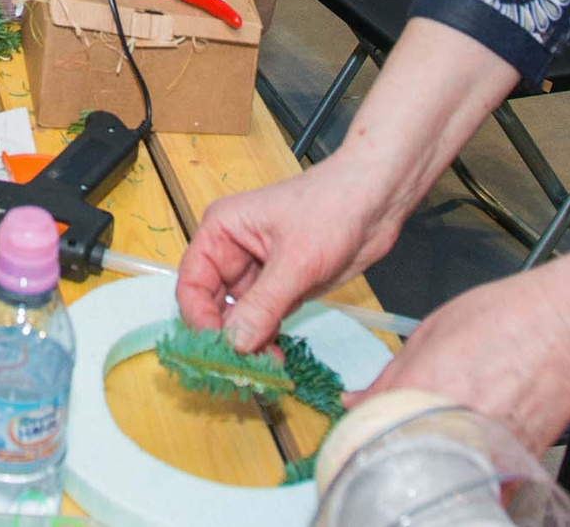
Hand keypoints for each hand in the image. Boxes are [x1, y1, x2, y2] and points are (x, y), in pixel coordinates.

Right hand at [177, 160, 404, 351]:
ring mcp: (259, 272)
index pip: (192, 283)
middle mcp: (233, 252)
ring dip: (247, 344)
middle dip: (224, 337)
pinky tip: (276, 359)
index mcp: (222, 231)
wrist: (377, 201)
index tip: (217, 350)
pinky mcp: (283, 287)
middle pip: (212, 305)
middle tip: (241, 370)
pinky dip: (267, 340)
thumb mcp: (296, 260)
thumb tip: (234, 344)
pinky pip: (264, 320)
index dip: (199, 319)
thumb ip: (263, 305)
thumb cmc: (332, 208)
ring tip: (264, 368)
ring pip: (239, 318)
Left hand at [350, 271, 569, 453]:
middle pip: (399, 458)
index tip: (360, 425)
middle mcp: (449, 428)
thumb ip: (389, 375)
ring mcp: (481, 453)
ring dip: (429, 457)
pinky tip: (467, 442)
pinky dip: (464, 466)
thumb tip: (356, 400)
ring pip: (436, 472)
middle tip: (399, 428)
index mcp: (419, 392)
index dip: (360, 429)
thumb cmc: (508, 321)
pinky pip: (474, 478)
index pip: (366, 431)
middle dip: (392, 447)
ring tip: (439, 430)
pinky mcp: (510, 469)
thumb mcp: (431, 332)